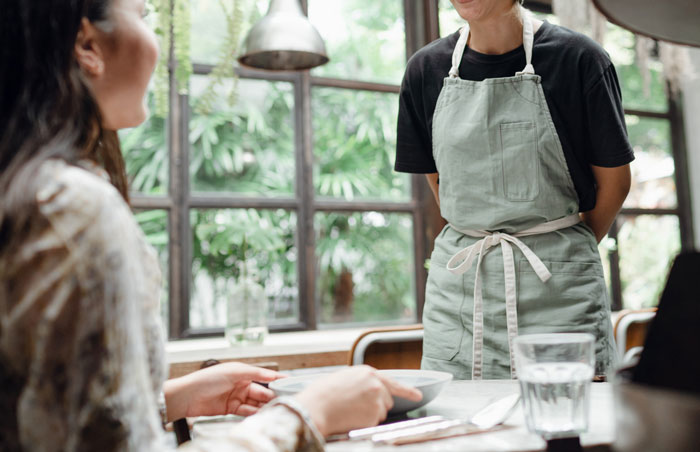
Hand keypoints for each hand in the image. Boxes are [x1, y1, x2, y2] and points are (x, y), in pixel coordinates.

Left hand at [163, 362, 282, 420]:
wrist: (187, 396)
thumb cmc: (206, 379)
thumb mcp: (233, 372)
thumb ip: (254, 373)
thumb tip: (272, 375)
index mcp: (242, 372)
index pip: (263, 376)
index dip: (276, 379)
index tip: (290, 383)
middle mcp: (240, 384)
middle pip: (261, 391)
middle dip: (272, 396)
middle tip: (283, 401)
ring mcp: (236, 397)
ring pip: (255, 403)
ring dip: (263, 406)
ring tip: (273, 410)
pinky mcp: (230, 409)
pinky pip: (246, 411)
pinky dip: (254, 413)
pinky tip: (261, 415)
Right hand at [294, 365, 422, 435]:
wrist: (316, 406)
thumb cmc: (323, 393)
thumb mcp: (344, 378)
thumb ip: (361, 381)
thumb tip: (369, 390)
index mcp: (368, 372)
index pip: (393, 382)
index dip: (407, 390)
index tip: (417, 396)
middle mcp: (376, 384)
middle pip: (386, 400)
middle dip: (376, 405)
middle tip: (356, 407)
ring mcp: (377, 400)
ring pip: (381, 413)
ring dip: (370, 414)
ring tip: (350, 410)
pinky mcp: (374, 414)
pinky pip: (374, 423)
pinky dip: (365, 423)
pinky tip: (351, 417)